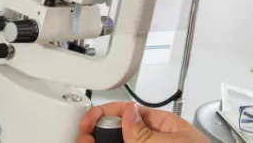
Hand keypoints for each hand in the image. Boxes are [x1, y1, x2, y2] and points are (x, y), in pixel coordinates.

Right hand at [78, 102, 209, 142]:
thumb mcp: (168, 142)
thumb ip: (143, 130)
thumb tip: (126, 112)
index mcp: (163, 127)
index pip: (129, 113)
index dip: (105, 115)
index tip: (87, 124)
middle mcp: (155, 141)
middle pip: (119, 134)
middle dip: (99, 135)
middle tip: (83, 139)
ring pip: (119, 142)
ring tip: (86, 142)